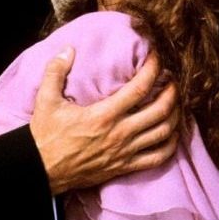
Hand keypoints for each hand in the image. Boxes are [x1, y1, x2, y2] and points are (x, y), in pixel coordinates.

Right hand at [29, 48, 178, 194]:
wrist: (42, 170)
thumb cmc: (46, 134)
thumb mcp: (46, 99)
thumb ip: (56, 71)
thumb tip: (68, 49)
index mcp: (104, 115)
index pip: (140, 89)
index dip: (153, 70)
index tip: (157, 58)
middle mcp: (120, 133)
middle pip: (160, 110)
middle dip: (172, 91)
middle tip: (172, 79)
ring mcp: (125, 152)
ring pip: (163, 133)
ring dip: (175, 115)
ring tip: (176, 102)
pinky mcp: (125, 167)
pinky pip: (157, 158)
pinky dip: (170, 144)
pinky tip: (172, 133)